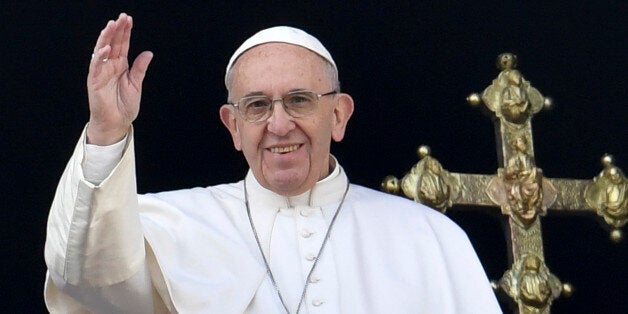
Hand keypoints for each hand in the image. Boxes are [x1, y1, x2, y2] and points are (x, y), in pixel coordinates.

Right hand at [86, 13, 152, 144]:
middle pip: (112, 43)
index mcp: (120, 65)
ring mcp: (100, 72)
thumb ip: (140, 69)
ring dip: (106, 38)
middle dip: (116, 30)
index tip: (129, 19)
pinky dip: (100, 56)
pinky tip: (106, 47)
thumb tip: (148, 53)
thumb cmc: (124, 106)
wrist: (116, 123)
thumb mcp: (136, 85)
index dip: (125, 32)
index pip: (122, 44)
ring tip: (112, 25)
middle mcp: (109, 66)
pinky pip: (96, 66)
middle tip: (122, 17)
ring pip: (101, 50)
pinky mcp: (94, 81)